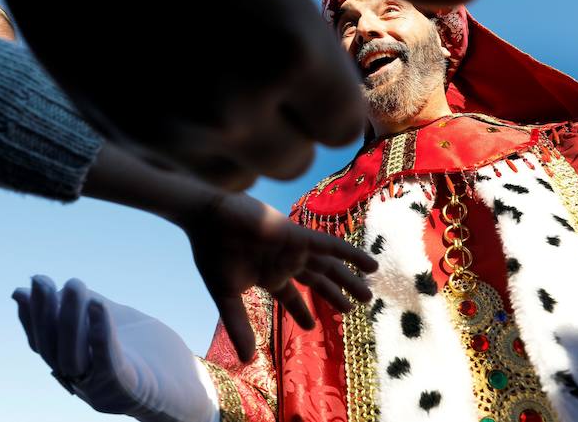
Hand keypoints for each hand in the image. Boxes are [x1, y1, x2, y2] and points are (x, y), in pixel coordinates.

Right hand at [13, 276, 215, 421]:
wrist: (190, 387)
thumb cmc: (150, 354)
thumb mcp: (115, 321)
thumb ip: (86, 306)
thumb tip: (44, 287)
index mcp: (76, 368)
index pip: (44, 343)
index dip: (31, 317)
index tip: (26, 287)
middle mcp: (82, 382)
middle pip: (53, 349)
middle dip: (44, 313)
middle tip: (40, 279)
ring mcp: (102, 388)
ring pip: (75, 354)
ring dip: (69, 318)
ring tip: (72, 284)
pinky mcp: (127, 388)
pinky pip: (108, 359)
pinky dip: (100, 331)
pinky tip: (98, 303)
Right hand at [185, 191, 377, 361]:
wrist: (207, 218)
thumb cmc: (213, 253)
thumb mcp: (226, 296)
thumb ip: (238, 326)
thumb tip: (246, 359)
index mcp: (269, 275)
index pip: (291, 296)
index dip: (301, 311)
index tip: (312, 326)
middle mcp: (285, 262)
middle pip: (317, 280)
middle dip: (335, 294)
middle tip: (355, 307)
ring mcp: (294, 248)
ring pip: (328, 266)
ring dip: (349, 279)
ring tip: (368, 293)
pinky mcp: (298, 235)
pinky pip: (331, 245)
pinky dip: (351, 254)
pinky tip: (370, 265)